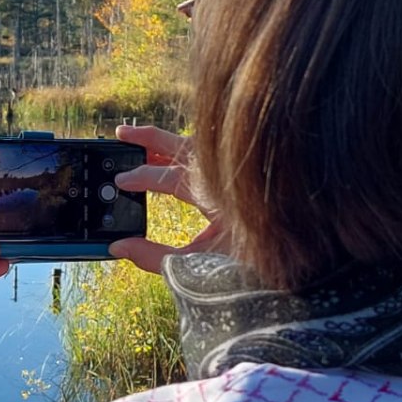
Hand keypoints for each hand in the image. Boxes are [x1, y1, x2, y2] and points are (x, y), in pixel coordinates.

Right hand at [109, 123, 228, 274]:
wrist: (282, 261)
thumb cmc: (241, 267)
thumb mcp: (196, 265)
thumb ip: (154, 257)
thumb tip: (119, 247)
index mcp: (220, 199)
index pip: (174, 177)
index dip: (144, 176)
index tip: (121, 182)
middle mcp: (227, 180)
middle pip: (185, 148)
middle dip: (150, 139)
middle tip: (120, 134)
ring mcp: (233, 175)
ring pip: (196, 149)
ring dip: (166, 143)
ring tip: (137, 140)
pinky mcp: (237, 177)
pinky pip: (207, 156)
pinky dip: (183, 152)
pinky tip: (168, 154)